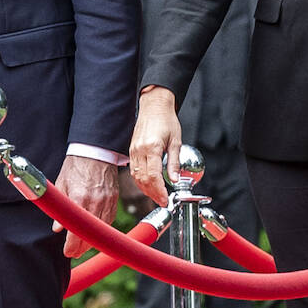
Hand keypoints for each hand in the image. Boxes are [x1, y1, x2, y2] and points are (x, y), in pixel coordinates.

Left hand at [53, 155, 118, 258]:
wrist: (94, 152)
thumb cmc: (76, 166)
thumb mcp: (62, 185)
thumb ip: (60, 208)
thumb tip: (57, 228)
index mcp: (80, 198)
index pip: (77, 230)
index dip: (72, 245)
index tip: (68, 252)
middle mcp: (95, 202)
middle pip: (91, 234)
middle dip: (81, 247)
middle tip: (73, 252)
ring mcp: (107, 202)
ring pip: (102, 230)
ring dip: (92, 240)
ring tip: (82, 246)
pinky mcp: (114, 201)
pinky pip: (109, 221)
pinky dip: (101, 229)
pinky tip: (94, 233)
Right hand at [129, 87, 181, 207]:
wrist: (154, 106)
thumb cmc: (166, 121)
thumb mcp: (176, 141)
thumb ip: (174, 163)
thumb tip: (175, 180)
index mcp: (152, 147)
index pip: (153, 176)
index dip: (159, 191)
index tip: (166, 199)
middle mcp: (140, 150)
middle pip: (143, 179)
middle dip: (153, 193)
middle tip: (163, 201)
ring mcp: (133, 150)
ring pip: (136, 176)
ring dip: (145, 189)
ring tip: (156, 195)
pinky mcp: (132, 150)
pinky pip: (133, 170)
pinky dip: (140, 180)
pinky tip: (148, 184)